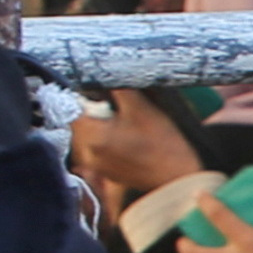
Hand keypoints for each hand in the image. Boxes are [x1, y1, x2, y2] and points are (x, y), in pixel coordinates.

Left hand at [70, 91, 204, 217]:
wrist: (178, 177)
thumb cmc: (162, 143)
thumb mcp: (140, 107)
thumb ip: (117, 88)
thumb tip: (104, 74)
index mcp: (92, 136)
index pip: (74, 108)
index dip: (89, 98)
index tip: (107, 100)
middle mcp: (88, 154)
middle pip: (80, 123)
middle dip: (95, 114)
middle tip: (121, 115)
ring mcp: (96, 167)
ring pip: (89, 137)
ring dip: (101, 129)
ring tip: (126, 130)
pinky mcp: (106, 174)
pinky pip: (98, 151)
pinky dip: (108, 144)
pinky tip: (129, 143)